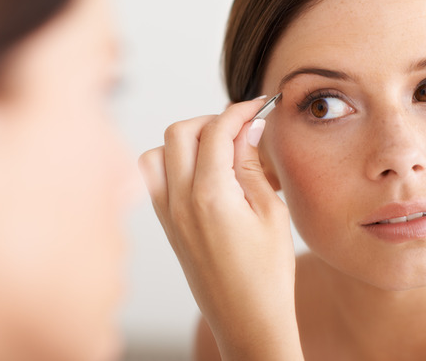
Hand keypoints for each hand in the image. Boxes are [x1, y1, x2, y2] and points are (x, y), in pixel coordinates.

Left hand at [138, 98, 302, 360]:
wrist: (246, 320)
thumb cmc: (267, 275)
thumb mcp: (272, 213)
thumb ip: (252, 165)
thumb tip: (248, 128)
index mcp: (210, 195)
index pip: (216, 131)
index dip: (239, 110)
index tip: (257, 106)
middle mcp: (180, 201)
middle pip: (179, 132)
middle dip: (210, 120)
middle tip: (239, 129)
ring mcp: (168, 214)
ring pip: (158, 153)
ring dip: (185, 142)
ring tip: (217, 152)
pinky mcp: (166, 227)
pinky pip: (154, 179)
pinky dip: (172, 164)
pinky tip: (202, 175)